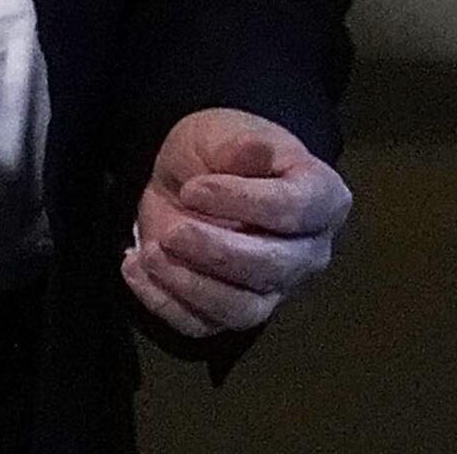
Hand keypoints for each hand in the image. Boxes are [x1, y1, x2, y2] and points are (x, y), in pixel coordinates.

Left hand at [120, 108, 351, 338]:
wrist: (193, 178)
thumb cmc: (222, 154)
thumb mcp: (226, 133)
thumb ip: (240, 145)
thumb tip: (256, 149)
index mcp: (322, 200)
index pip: (294, 210)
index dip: (244, 201)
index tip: (195, 188)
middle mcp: (307, 253)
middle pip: (272, 269)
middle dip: (215, 251)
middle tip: (172, 231)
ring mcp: (273, 290)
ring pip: (241, 310)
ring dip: (189, 285)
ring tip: (150, 252)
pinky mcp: (231, 311)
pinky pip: (202, 324)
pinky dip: (163, 301)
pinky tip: (135, 267)